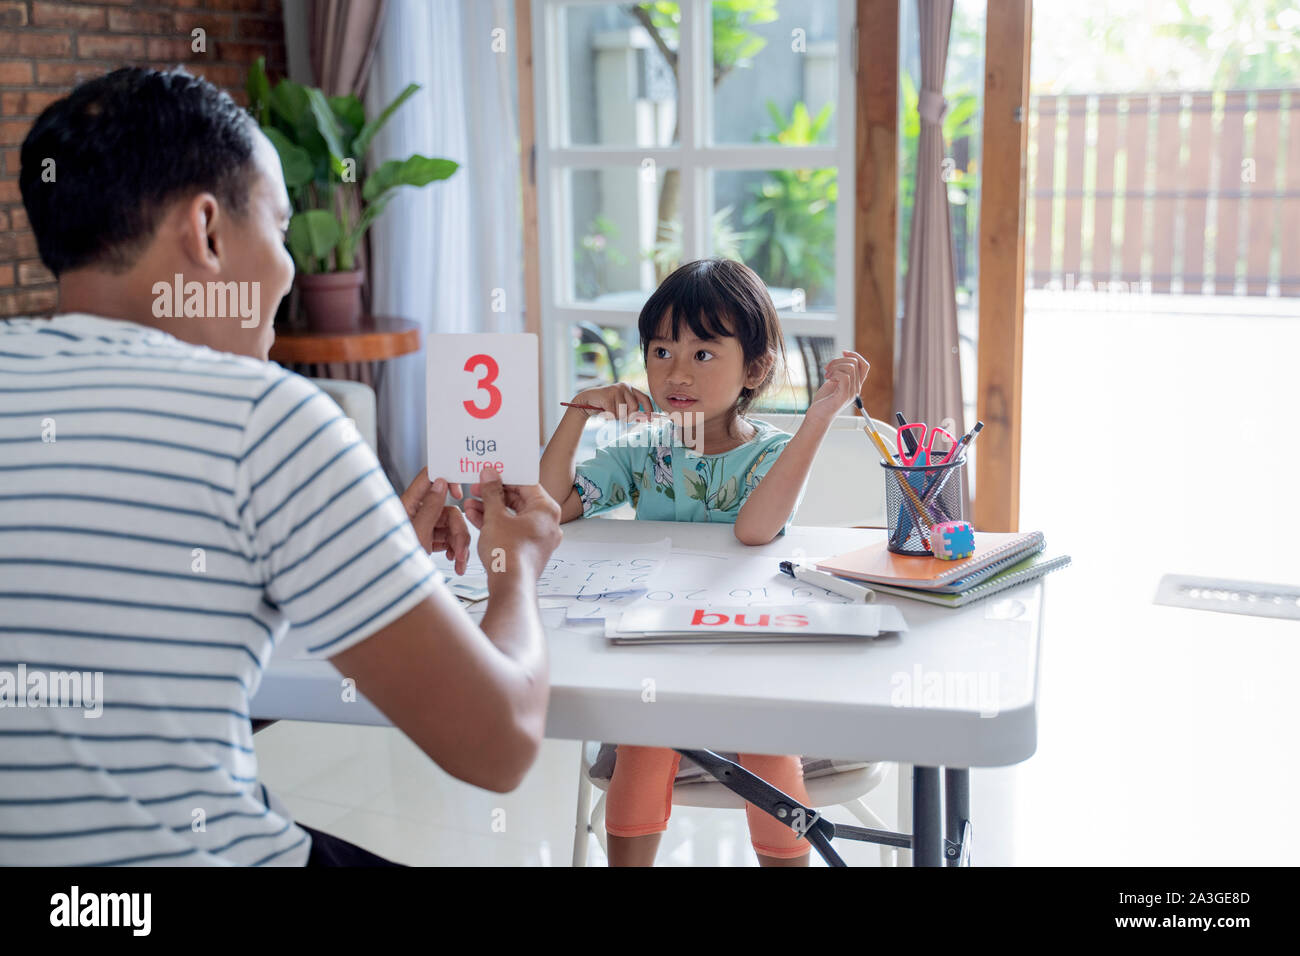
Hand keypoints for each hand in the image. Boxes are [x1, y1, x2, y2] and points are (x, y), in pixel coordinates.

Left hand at [400, 468, 470, 573]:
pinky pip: (447, 539)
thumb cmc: (395, 561)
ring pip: (450, 527)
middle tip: (461, 551)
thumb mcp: (418, 533)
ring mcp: (422, 527)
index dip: (446, 480)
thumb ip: (430, 507)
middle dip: (459, 532)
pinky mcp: (426, 540)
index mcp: (408, 504)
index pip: (428, 478)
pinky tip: (454, 561)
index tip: (459, 493)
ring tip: (459, 563)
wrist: (391, 586)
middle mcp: (416, 513)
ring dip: (459, 545)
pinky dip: (454, 549)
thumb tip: (441, 482)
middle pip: (447, 510)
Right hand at [462, 465, 562, 580]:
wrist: (510, 586)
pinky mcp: (529, 550)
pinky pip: (513, 530)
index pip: (526, 484)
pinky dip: (497, 524)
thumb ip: (492, 493)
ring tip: (470, 504)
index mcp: (547, 510)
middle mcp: (547, 523)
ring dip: (491, 509)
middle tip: (476, 488)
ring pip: (514, 516)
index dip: (505, 477)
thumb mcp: (495, 517)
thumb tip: (490, 475)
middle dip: (494, 495)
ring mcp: (539, 538)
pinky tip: (475, 518)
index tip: (490, 474)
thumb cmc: (508, 553)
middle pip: (520, 500)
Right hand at [572, 383, 656, 423]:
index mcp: (630, 388)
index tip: (650, 420)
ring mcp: (616, 390)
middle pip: (634, 408)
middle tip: (617, 416)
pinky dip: (608, 417)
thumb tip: (645, 419)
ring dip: (616, 417)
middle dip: (627, 417)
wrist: (587, 400)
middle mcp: (624, 386)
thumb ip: (632, 410)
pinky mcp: (607, 395)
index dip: (649, 409)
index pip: (645, 398)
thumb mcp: (621, 406)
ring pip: (623, 412)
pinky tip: (603, 411)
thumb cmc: (606, 405)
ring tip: (608, 411)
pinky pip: (613, 414)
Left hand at [807, 350, 869, 423]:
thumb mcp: (833, 382)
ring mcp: (851, 392)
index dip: (855, 355)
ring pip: (850, 367)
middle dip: (838, 360)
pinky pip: (845, 376)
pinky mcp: (844, 395)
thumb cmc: (824, 400)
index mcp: (855, 384)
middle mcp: (856, 388)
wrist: (817, 415)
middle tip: (827, 368)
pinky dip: (835, 373)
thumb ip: (840, 372)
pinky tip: (828, 379)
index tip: (843, 352)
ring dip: (835, 367)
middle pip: (855, 363)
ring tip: (826, 375)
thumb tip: (843, 358)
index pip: (864, 365)